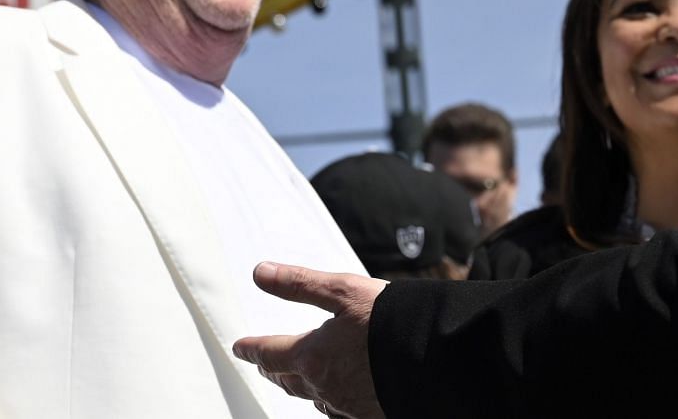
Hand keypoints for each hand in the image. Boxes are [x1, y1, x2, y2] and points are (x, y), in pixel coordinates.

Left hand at [233, 262, 386, 418]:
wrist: (437, 358)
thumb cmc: (390, 320)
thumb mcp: (342, 291)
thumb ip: (299, 284)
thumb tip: (261, 273)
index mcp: (312, 357)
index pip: (270, 354)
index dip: (253, 349)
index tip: (240, 347)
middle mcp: (326, 388)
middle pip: (289, 381)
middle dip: (274, 370)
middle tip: (264, 364)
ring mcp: (349, 406)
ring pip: (315, 399)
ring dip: (302, 386)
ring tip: (297, 379)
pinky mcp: (371, 414)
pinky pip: (342, 411)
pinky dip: (333, 400)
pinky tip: (338, 395)